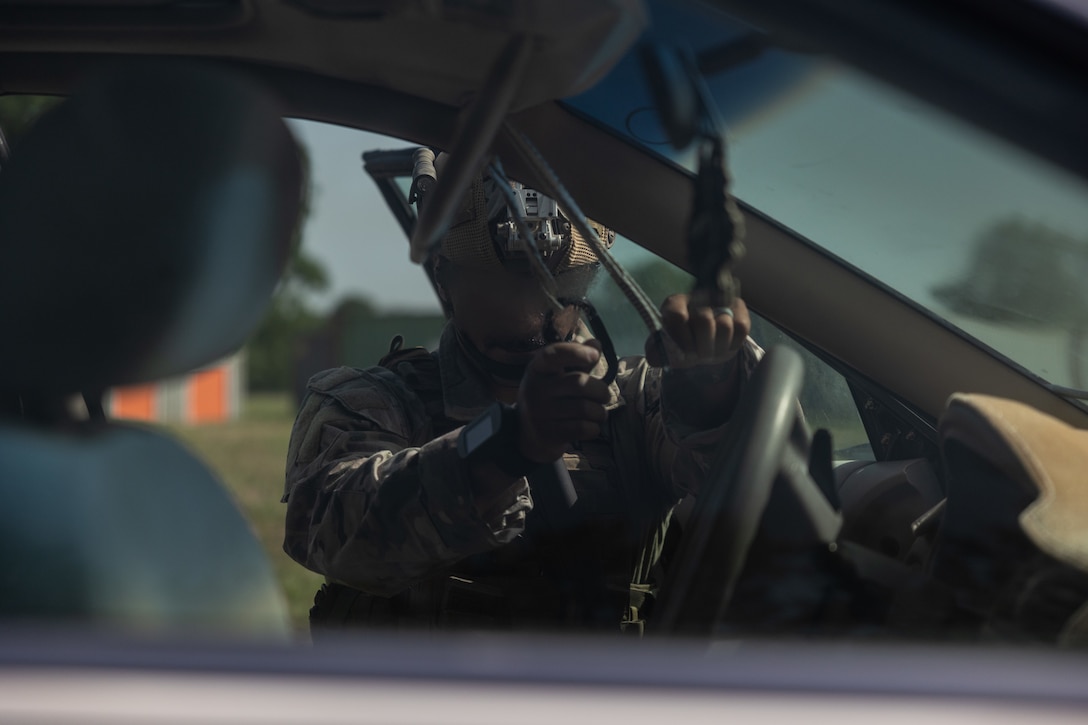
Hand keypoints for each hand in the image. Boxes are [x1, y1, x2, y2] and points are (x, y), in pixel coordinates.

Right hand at [516, 341, 610, 462]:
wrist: (530, 433)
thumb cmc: (552, 396)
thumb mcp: (559, 375)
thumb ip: (578, 359)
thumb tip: (596, 343)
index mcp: (537, 369)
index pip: (553, 355)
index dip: (575, 352)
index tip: (595, 355)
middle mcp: (535, 389)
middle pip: (579, 384)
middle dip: (601, 391)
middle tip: (604, 396)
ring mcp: (540, 413)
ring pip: (585, 408)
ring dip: (600, 412)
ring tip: (599, 413)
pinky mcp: (547, 434)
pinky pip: (582, 428)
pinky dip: (594, 428)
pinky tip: (591, 426)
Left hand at [646, 294, 750, 368]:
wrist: (702, 345)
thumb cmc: (682, 346)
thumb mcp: (665, 350)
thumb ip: (656, 353)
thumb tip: (655, 356)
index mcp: (674, 305)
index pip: (677, 316)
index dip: (681, 338)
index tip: (683, 352)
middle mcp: (697, 298)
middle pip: (704, 320)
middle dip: (701, 346)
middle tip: (698, 354)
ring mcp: (719, 302)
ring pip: (724, 325)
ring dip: (716, 347)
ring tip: (709, 352)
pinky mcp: (739, 311)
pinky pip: (741, 328)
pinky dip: (732, 343)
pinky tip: (722, 346)